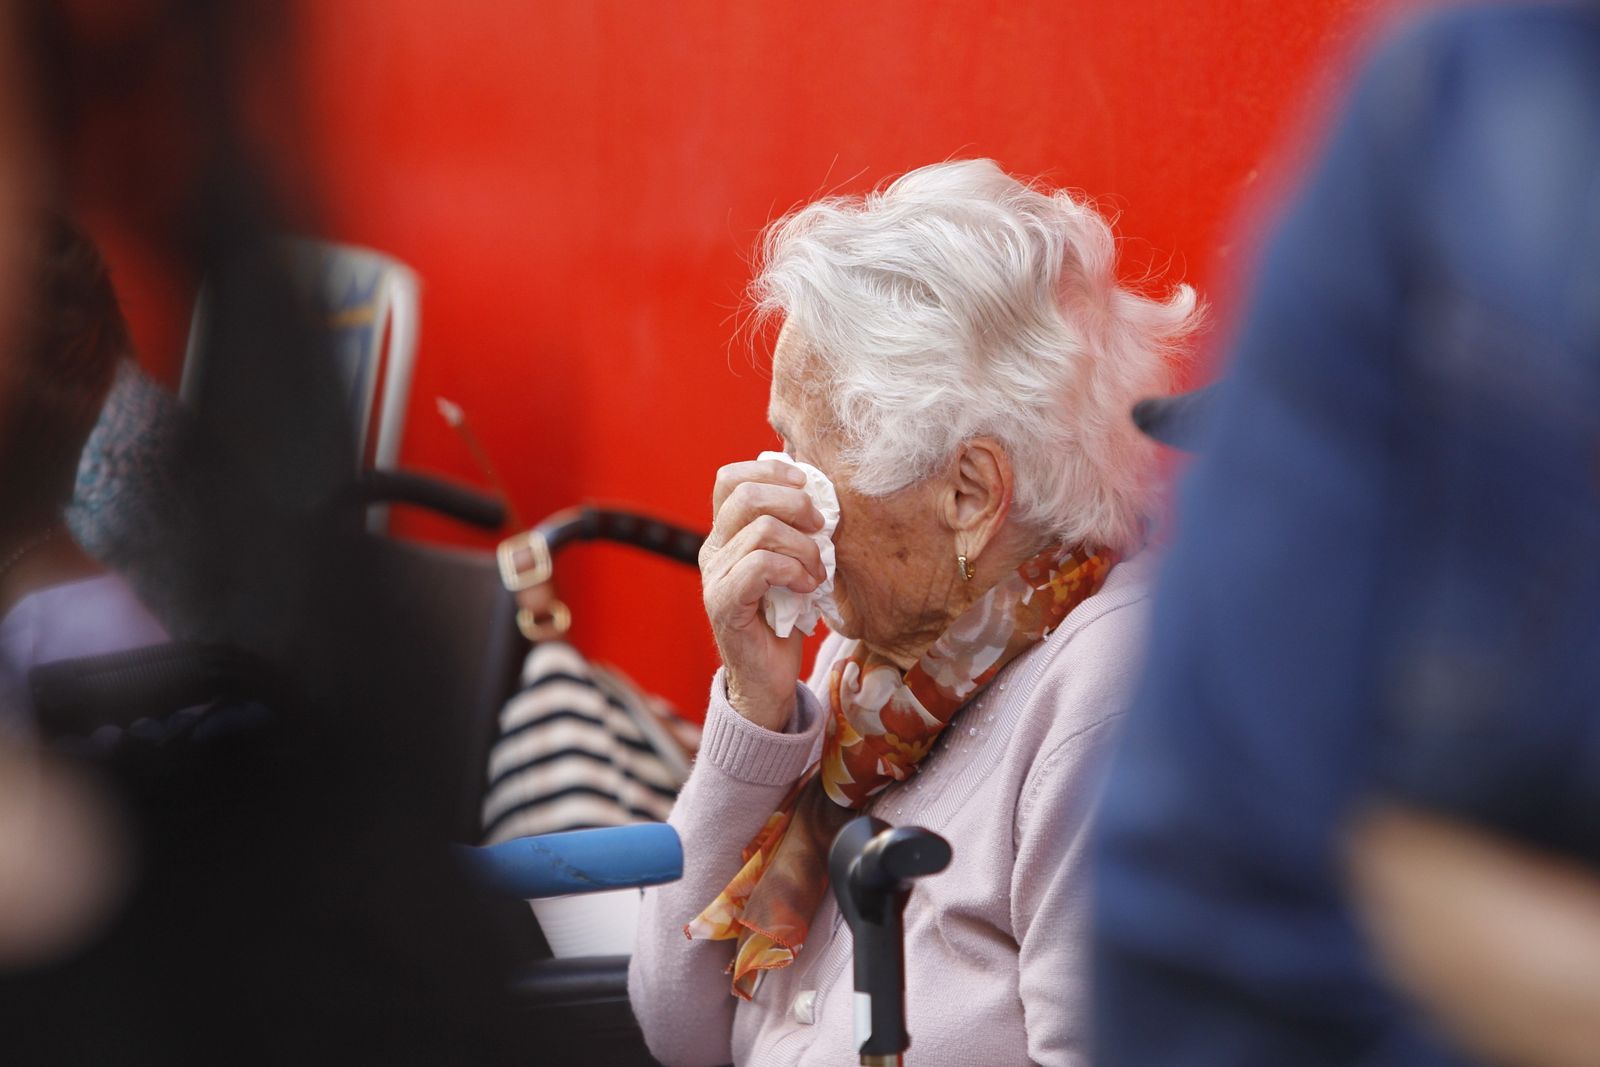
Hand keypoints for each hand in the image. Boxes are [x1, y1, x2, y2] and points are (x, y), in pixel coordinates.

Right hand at [699, 459, 826, 730]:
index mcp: (725, 532)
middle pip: (746, 496)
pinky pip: (759, 566)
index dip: (769, 470)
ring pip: (760, 531)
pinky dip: (793, 571)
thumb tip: (818, 486)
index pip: (730, 478)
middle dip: (795, 504)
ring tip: (818, 571)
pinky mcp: (723, 604)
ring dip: (804, 547)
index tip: (806, 485)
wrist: (769, 677)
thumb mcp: (792, 560)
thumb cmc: (786, 615)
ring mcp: (714, 576)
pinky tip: (806, 586)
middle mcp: (712, 549)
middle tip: (821, 528)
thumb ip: (794, 525)